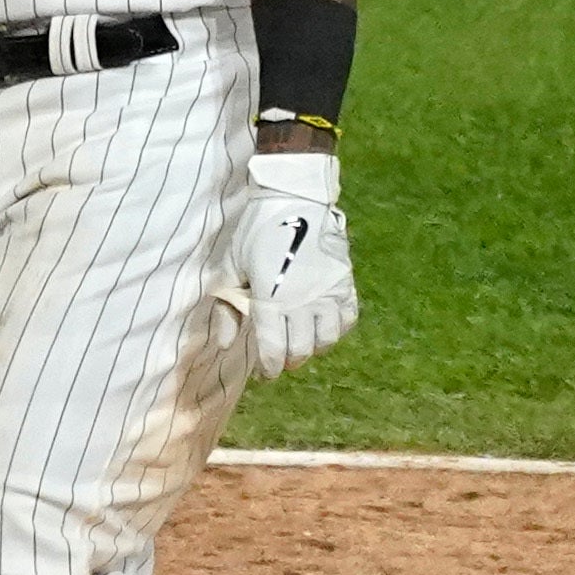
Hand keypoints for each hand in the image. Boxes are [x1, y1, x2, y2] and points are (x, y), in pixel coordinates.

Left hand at [228, 149, 357, 378]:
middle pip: (302, 349)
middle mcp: (304, 301)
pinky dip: (337, 329)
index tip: (264, 373)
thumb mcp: (230, 268)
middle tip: (280, 359)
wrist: (294, 200)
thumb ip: (227, 308)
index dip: (269, 367)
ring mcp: (328, 293)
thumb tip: (226, 344)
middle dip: (289, 360)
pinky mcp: (345, 283)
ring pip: (328, 339)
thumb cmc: (254, 233)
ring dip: (314, 348)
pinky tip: (323, 327)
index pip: (274, 348)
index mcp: (272, 299)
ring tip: (301, 345)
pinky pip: (348, 318)